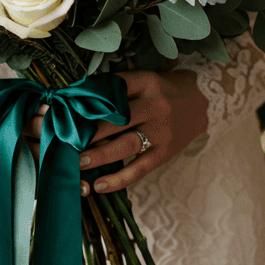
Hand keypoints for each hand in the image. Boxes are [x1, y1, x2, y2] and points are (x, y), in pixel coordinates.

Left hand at [21, 69, 208, 194]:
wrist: (202, 102)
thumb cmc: (162, 90)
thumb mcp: (144, 79)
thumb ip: (117, 87)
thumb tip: (75, 96)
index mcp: (147, 82)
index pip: (112, 90)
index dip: (86, 100)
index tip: (62, 109)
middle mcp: (155, 106)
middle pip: (115, 120)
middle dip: (86, 132)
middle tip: (62, 142)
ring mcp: (162, 131)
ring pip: (125, 145)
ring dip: (98, 155)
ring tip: (77, 163)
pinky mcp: (165, 152)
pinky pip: (140, 168)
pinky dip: (119, 179)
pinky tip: (99, 185)